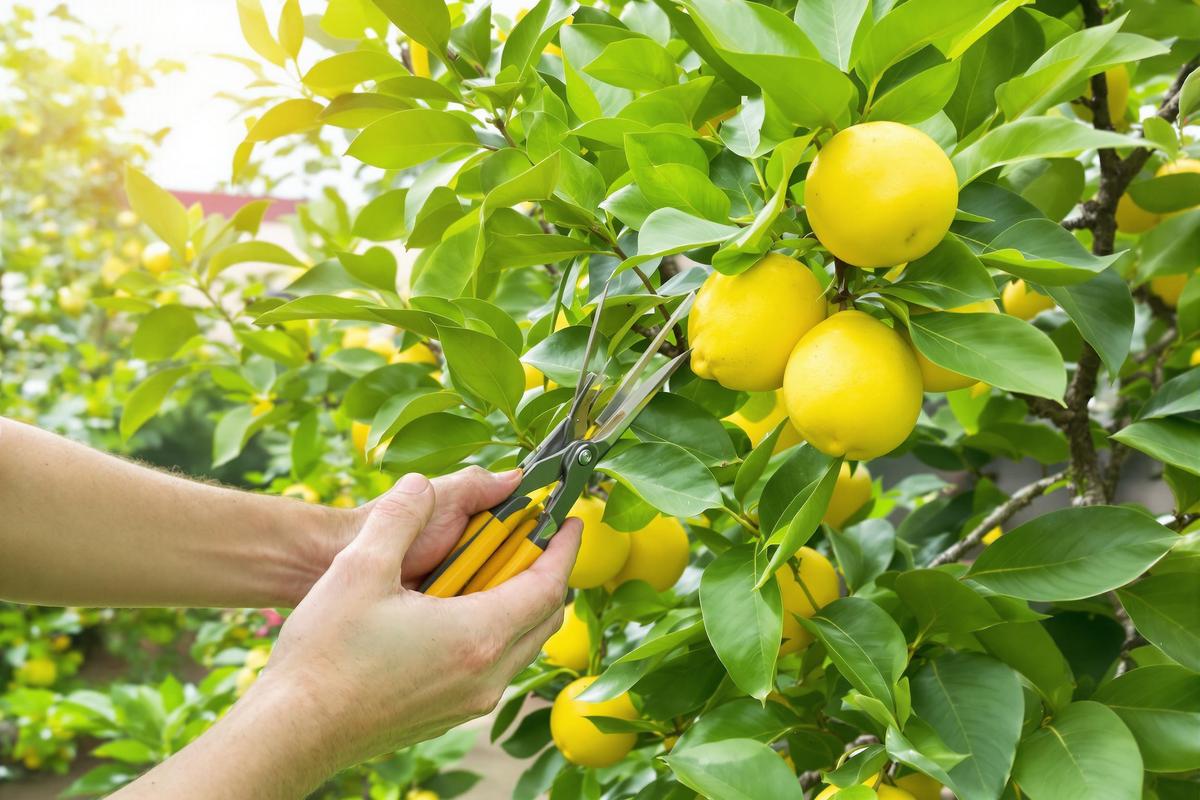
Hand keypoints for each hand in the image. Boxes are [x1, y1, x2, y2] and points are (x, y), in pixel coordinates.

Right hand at [249, 471, 581, 780]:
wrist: (293, 730)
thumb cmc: (325, 654)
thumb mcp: (359, 567)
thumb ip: (400, 516)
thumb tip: (420, 484)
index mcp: (478, 635)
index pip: (548, 585)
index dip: (563, 548)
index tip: (570, 520)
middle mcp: (486, 675)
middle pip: (544, 617)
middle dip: (545, 572)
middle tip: (529, 538)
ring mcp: (469, 702)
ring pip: (521, 646)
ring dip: (517, 604)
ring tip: (488, 569)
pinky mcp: (449, 716)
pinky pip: (494, 667)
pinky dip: (494, 633)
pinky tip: (454, 612)